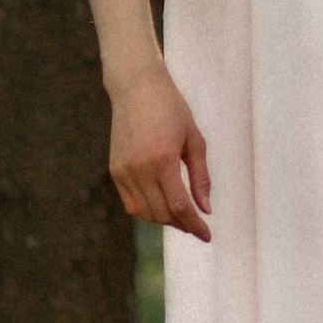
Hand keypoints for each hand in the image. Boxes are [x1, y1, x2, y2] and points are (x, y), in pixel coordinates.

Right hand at [109, 61, 211, 237]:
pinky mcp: (115, 170)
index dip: (195, 225)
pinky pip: (131, 203)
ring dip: (165, 220)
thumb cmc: (171, 108)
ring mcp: (124, 171)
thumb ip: (201, 176)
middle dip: (182, 224)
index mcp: (163, 160)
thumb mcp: (194, 139)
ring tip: (182, 216)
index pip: (180, 206)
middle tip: (197, 224)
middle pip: (162, 213)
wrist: (137, 87)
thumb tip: (206, 208)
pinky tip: (162, 206)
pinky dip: (147, 211)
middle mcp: (139, 169)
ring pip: (145, 213)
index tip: (207, 235)